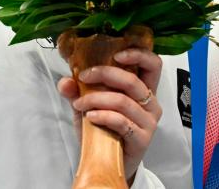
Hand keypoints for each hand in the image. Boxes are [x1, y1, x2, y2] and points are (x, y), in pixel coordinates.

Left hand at [58, 48, 162, 182]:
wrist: (109, 164)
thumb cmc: (105, 131)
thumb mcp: (89, 107)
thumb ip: (78, 92)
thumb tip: (65, 81)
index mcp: (144, 90)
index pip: (153, 65)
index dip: (138, 54)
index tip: (116, 54)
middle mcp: (151, 103)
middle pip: (133, 80)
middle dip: (105, 74)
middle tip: (84, 77)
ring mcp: (149, 122)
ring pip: (122, 101)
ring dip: (95, 99)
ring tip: (78, 104)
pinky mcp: (142, 138)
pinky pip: (121, 121)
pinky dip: (102, 116)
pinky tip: (90, 117)